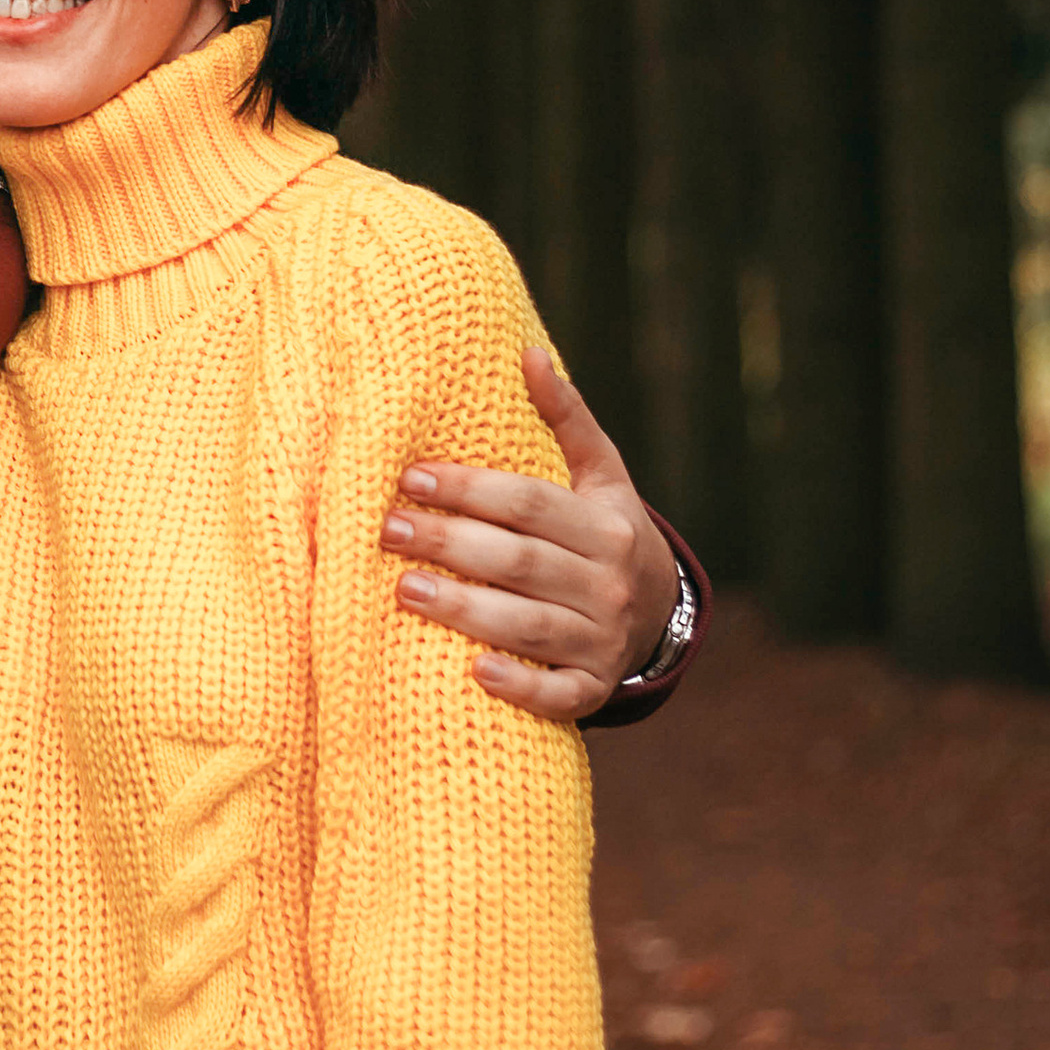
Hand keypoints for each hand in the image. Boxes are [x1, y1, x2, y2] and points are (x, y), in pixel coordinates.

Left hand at [379, 347, 679, 725]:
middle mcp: (609, 584)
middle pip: (520, 562)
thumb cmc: (606, 530)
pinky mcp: (592, 687)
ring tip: (404, 590)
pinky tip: (475, 672)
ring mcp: (602, 640)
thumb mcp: (601, 474)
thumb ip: (567, 418)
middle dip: (451, 544)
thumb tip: (529, 354)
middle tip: (389, 530)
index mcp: (608, 526)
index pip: (529, 504)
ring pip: (529, 626)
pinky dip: (520, 686)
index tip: (411, 477)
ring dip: (465, 611)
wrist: (660, 613)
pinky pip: (558, 695)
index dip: (469, 489)